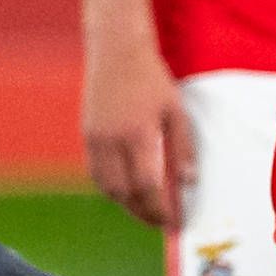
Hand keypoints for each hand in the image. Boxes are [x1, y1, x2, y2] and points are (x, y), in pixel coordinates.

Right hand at [81, 37, 189, 228]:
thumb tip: (188, 183)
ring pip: (106, 187)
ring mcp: (94, 139)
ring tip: (146, 210)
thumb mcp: (176, 111)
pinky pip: (96, 173)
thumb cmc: (152, 80)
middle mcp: (110, 141)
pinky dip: (112, 188)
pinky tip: (128, 190)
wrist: (116, 53)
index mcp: (137, 134)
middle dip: (143, 213)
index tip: (175, 222)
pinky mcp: (86, 136)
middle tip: (161, 222)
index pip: (147, 186)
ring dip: (126, 203)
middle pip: (124, 193)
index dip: (161, 209)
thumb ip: (183, 148)